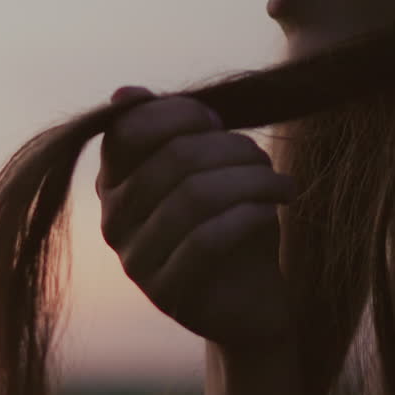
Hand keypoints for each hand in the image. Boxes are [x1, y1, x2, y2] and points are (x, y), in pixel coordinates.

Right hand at [96, 86, 296, 348]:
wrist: (248, 301)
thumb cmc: (227, 222)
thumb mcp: (202, 170)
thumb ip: (171, 131)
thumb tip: (125, 92)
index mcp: (112, 183)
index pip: (126, 131)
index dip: (177, 114)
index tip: (218, 121)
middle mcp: (113, 221)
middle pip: (172, 159)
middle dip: (230, 148)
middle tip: (263, 158)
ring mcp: (135, 259)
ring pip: (195, 196)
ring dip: (251, 180)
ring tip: (282, 185)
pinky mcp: (167, 293)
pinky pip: (207, 241)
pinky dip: (248, 216)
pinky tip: (271, 211)